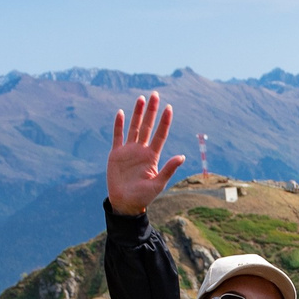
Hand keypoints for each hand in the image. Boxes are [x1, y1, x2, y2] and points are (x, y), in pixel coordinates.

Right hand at [108, 92, 184, 214]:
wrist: (125, 203)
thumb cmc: (143, 197)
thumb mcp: (158, 184)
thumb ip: (168, 169)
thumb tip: (182, 156)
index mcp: (152, 156)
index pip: (160, 135)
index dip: (164, 122)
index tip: (169, 108)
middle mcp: (141, 150)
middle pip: (147, 126)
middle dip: (151, 111)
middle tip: (155, 95)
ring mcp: (128, 150)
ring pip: (134, 127)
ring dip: (137, 113)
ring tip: (141, 98)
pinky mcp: (116, 154)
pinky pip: (118, 136)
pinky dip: (119, 125)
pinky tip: (121, 113)